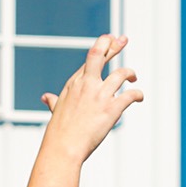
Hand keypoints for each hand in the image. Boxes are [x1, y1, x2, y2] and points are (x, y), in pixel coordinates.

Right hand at [38, 34, 142, 158]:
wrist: (63, 147)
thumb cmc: (60, 132)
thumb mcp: (56, 111)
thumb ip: (54, 101)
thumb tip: (46, 97)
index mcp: (74, 83)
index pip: (90, 59)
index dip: (102, 47)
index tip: (109, 39)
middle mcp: (86, 85)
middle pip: (100, 55)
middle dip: (113, 45)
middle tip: (123, 38)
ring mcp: (99, 96)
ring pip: (120, 74)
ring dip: (130, 73)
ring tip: (132, 77)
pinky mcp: (111, 109)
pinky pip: (130, 95)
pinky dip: (137, 94)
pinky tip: (139, 97)